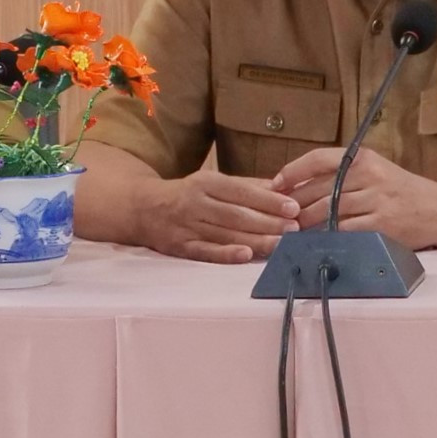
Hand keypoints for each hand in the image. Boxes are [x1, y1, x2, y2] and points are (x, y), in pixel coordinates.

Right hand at [136, 167, 302, 262]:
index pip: (242, 192)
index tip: (294, 207)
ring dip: (256, 240)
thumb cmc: (187, 194)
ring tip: (282, 244)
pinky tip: (246, 256)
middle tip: (295, 229)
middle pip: (236, 215)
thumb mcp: (212, 181)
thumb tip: (283, 188)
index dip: (269, 200)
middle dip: (268, 222)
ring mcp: (186, 226)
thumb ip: (247, 186)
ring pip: (225, 234)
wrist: (141, 208)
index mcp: (205, 182)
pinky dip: (225, 254)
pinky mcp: (179, 247)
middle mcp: (195, 203)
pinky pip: (205, 252)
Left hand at [271, 150, 436, 250]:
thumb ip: (342, 175)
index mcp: (365, 158)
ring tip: (290, 231)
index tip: (274, 184)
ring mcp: (375, 201)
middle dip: (292, 205)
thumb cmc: (403, 192)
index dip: (292, 171)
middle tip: (276, 216)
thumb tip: (295, 188)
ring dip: (303, 225)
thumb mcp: (376, 171)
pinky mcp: (380, 225)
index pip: (320, 158)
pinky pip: (343, 231)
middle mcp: (369, 176)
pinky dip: (325, 237)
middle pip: (317, 189)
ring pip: (326, 213)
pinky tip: (314, 241)